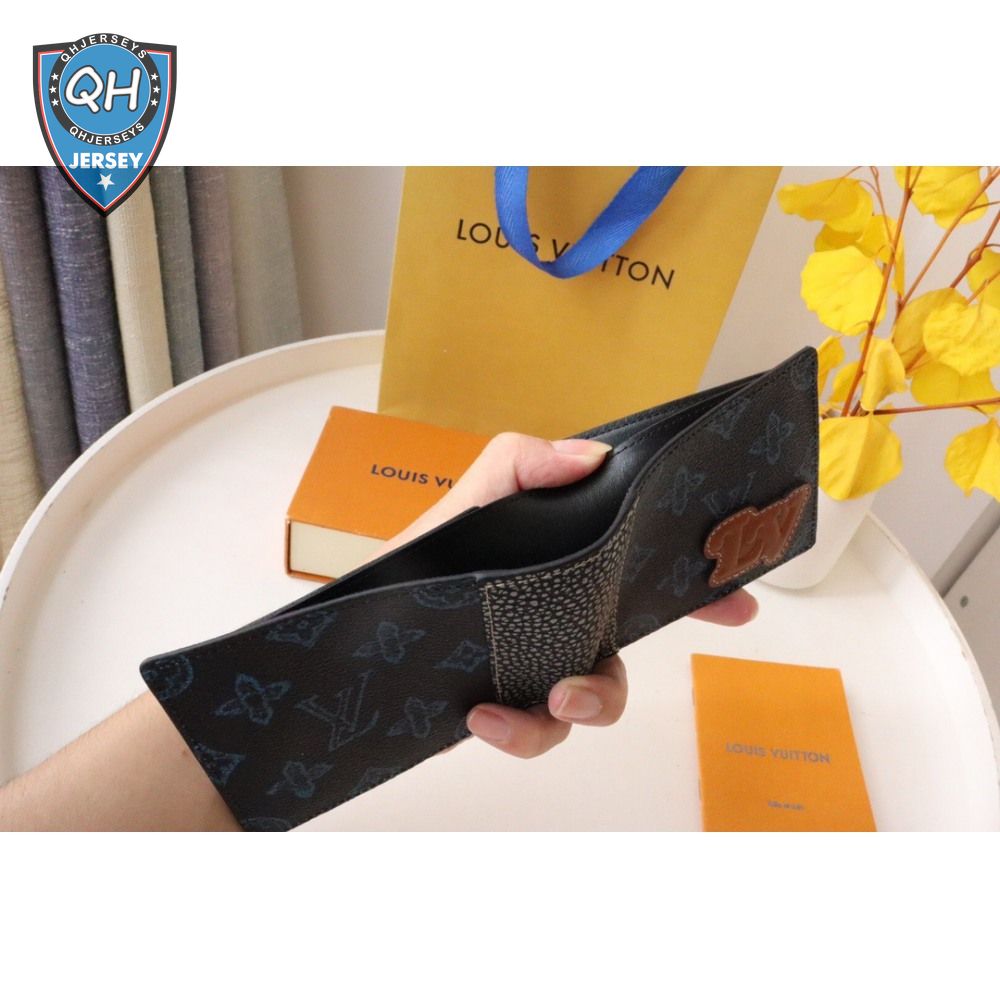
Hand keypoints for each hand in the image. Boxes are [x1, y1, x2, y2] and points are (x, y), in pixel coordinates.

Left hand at [369, 432, 757, 758]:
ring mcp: (529, 666)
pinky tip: (482, 713)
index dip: (692, 588)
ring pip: (586, 702)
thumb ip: (523, 463)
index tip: (739, 598)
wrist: (353, 623)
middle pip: (621, 654)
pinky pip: (533, 733)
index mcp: (561, 567)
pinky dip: (519, 731)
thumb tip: (594, 457)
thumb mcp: (470, 495)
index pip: (638, 575)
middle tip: (594, 686)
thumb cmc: (418, 554)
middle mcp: (555, 620)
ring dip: (579, 708)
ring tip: (544, 701)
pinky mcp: (501, 705)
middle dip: (631, 675)